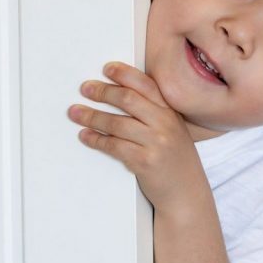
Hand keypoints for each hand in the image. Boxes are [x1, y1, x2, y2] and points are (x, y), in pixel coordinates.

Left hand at [68, 62, 207, 209]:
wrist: (186, 193)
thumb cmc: (175, 161)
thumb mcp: (173, 131)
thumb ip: (154, 114)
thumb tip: (119, 95)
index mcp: (171, 112)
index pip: (145, 85)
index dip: (124, 74)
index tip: (106, 69)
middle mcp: (165, 124)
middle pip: (127, 99)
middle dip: (103, 92)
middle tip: (85, 88)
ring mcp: (156, 143)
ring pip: (116, 123)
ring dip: (91, 116)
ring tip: (76, 112)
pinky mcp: (144, 162)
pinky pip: (113, 146)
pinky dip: (96, 140)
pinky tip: (86, 136)